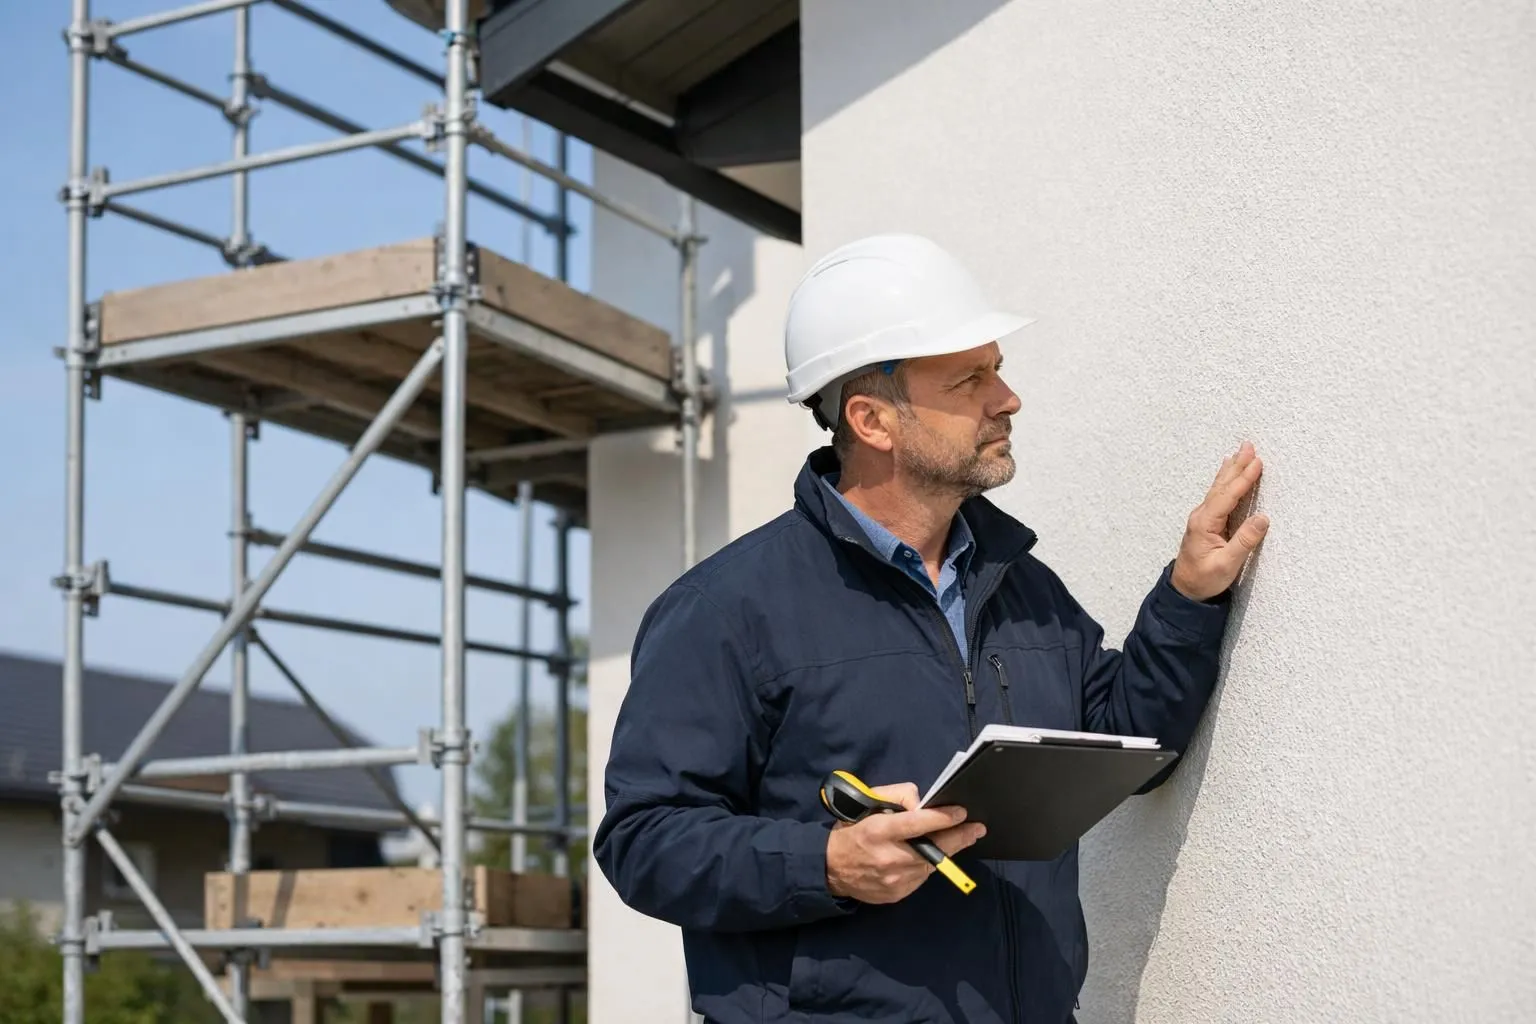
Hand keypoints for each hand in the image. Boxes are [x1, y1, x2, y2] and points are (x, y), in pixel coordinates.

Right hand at [824, 782, 985, 903]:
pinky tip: (925, 856)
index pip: (916, 824)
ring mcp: (895, 880)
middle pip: (933, 848)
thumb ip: (896, 797)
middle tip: (977, 829)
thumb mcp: (866, 804)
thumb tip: (923, 805)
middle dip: (959, 837)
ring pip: (931, 864)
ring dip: (943, 851)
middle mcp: (889, 858)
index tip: (960, 812)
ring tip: (956, 839)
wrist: (829, 870)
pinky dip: (926, 865)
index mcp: (878, 831)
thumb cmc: (850, 831)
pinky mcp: (897, 894)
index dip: (942, 818)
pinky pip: (921, 877)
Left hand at [1170, 441, 1270, 601]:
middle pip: (1222, 486)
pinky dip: (1225, 482)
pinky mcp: (1206, 522)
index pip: (1228, 496)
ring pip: (1219, 489)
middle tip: (1248, 445)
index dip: (1243, 479)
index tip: (1257, 462)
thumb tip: (1263, 518)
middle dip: (1236, 465)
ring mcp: (1202, 518)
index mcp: (1205, 523)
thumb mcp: (1227, 564)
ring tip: (1239, 452)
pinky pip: (1218, 496)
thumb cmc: (1205, 579)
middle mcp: (1201, 516)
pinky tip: (1226, 473)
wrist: (1185, 591)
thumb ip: (1245, 541)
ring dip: (1231, 470)